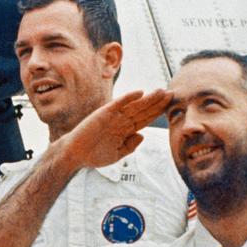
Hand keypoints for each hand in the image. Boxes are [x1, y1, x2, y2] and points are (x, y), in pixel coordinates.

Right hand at [53, 89, 170, 170]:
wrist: (75, 154)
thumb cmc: (93, 155)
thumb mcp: (116, 154)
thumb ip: (130, 146)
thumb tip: (142, 136)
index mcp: (125, 130)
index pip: (144, 119)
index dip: (157, 112)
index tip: (170, 106)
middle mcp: (121, 121)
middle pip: (143, 110)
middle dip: (157, 103)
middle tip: (171, 94)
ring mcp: (113, 116)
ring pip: (134, 106)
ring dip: (148, 99)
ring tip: (161, 92)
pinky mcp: (104, 113)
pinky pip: (118, 104)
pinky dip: (128, 98)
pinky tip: (139, 92)